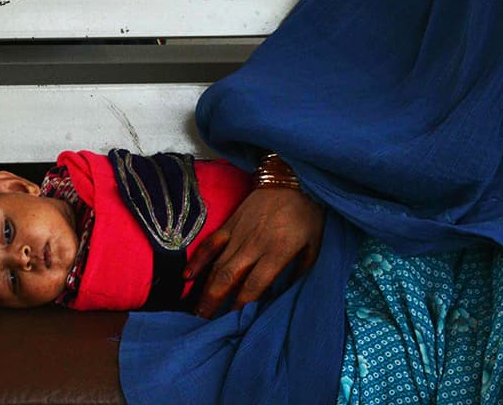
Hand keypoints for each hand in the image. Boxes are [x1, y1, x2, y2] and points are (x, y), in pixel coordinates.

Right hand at [186, 186, 324, 318]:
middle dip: (214, 303)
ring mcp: (239, 233)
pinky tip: (187, 276)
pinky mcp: (230, 223)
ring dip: (204, 289)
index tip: (234, 322)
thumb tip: (287, 292)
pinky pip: (211, 243)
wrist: (292, 177)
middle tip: (203, 324)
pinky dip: (198, 259)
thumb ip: (302, 269)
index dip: (242, 305)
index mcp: (278, 251)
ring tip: (195, 311)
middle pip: (229, 278)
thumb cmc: (307, 213)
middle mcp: (254, 245)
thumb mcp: (315, 243)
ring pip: (217, 265)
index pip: (255, 285)